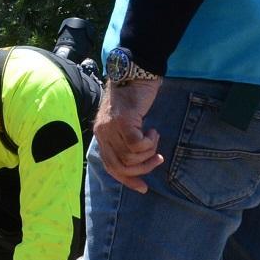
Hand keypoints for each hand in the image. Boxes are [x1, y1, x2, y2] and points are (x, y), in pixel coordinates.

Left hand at [95, 77, 164, 192]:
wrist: (134, 72)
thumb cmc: (133, 96)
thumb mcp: (126, 121)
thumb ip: (125, 139)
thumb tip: (137, 162)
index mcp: (101, 135)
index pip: (110, 166)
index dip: (126, 179)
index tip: (142, 187)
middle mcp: (103, 133)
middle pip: (120, 166)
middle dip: (142, 169)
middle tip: (157, 160)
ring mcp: (112, 127)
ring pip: (130, 157)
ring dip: (149, 152)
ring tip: (154, 138)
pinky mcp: (124, 121)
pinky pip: (136, 145)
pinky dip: (149, 142)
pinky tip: (153, 131)